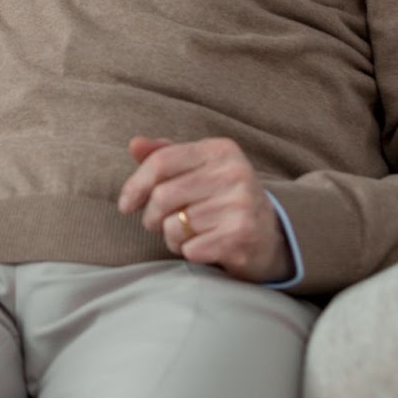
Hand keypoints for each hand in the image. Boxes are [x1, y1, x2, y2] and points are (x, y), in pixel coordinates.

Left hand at [117, 136, 290, 283]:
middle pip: (162, 196)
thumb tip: (135, 145)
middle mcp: (234, 173)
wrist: (271, 236)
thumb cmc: (223, 199)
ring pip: (173, 226)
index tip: (125, 205)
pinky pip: (190, 249)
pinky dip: (188, 252)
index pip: (161, 162)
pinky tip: (203, 246)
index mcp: (221, 150)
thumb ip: (166, 156)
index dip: (135, 185)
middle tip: (157, 224)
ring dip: (171, 237)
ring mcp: (241, 206)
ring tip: (188, 234)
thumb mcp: (199, 170)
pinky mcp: (242, 237)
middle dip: (151, 216)